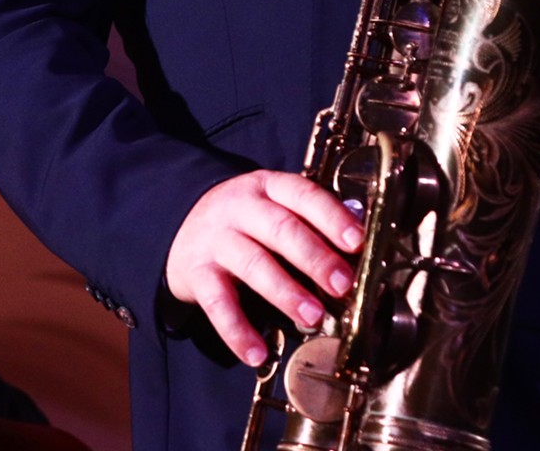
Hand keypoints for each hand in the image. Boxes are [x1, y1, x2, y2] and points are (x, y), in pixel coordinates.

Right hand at [165, 170, 362, 366]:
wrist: (182, 224)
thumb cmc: (247, 221)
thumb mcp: (274, 206)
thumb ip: (309, 223)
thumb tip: (357, 251)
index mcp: (269, 187)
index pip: (302, 194)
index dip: (331, 217)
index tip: (356, 241)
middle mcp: (240, 208)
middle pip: (281, 228)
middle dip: (315, 258)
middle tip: (341, 284)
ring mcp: (216, 240)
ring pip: (253, 264)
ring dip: (285, 292)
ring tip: (312, 316)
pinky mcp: (196, 273)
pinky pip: (217, 303)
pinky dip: (237, 331)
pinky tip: (257, 353)